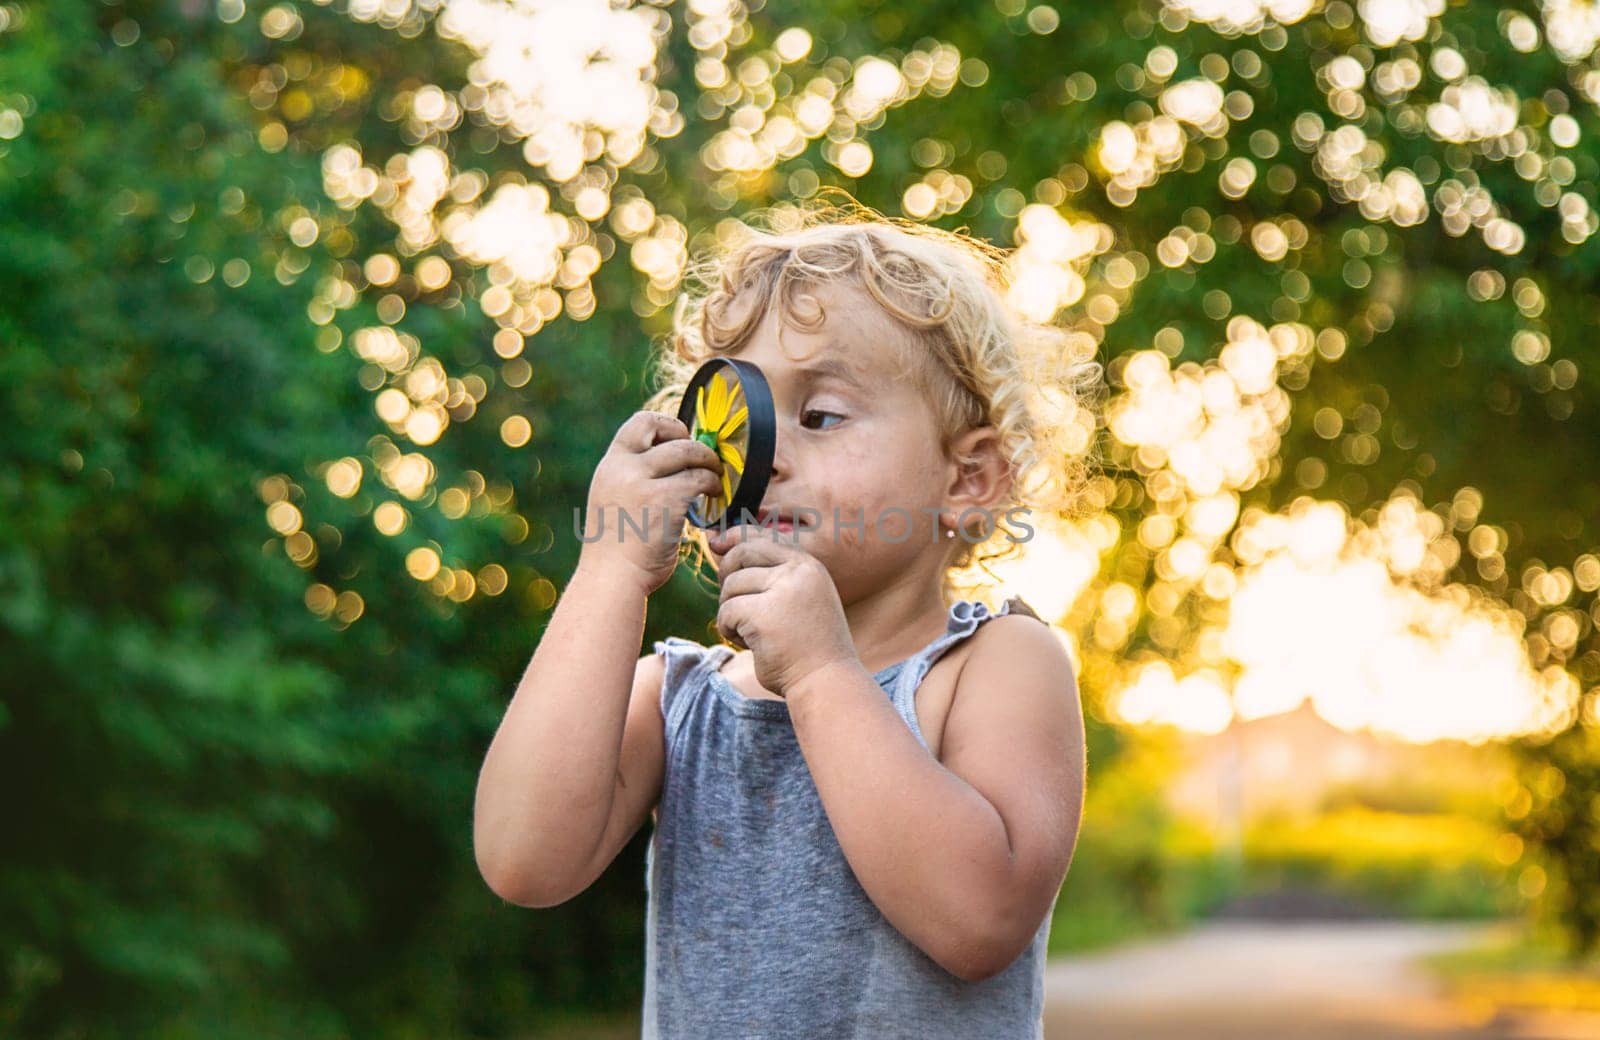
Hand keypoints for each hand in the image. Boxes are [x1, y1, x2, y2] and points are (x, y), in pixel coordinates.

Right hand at [577, 410, 723, 595]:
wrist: (611, 580)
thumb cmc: (617, 552)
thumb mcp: (614, 503)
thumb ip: (633, 481)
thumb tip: (668, 468)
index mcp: (610, 467)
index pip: (639, 423)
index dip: (666, 426)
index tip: (680, 441)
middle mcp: (623, 468)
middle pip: (667, 432)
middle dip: (693, 443)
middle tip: (705, 461)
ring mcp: (642, 481)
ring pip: (689, 451)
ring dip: (708, 463)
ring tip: (715, 480)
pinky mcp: (665, 498)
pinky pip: (699, 479)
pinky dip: (712, 484)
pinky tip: (714, 497)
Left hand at [707, 523, 860, 698]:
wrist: (826, 680)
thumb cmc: (810, 644)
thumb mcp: (801, 598)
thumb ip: (773, 574)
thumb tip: (721, 546)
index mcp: (808, 566)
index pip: (763, 537)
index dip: (735, 537)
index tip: (717, 544)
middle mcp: (798, 572)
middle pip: (742, 553)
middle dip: (726, 573)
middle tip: (731, 599)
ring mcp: (781, 591)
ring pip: (731, 587)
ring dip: (731, 611)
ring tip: (752, 632)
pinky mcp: (762, 615)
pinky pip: (726, 613)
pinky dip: (729, 630)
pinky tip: (750, 644)